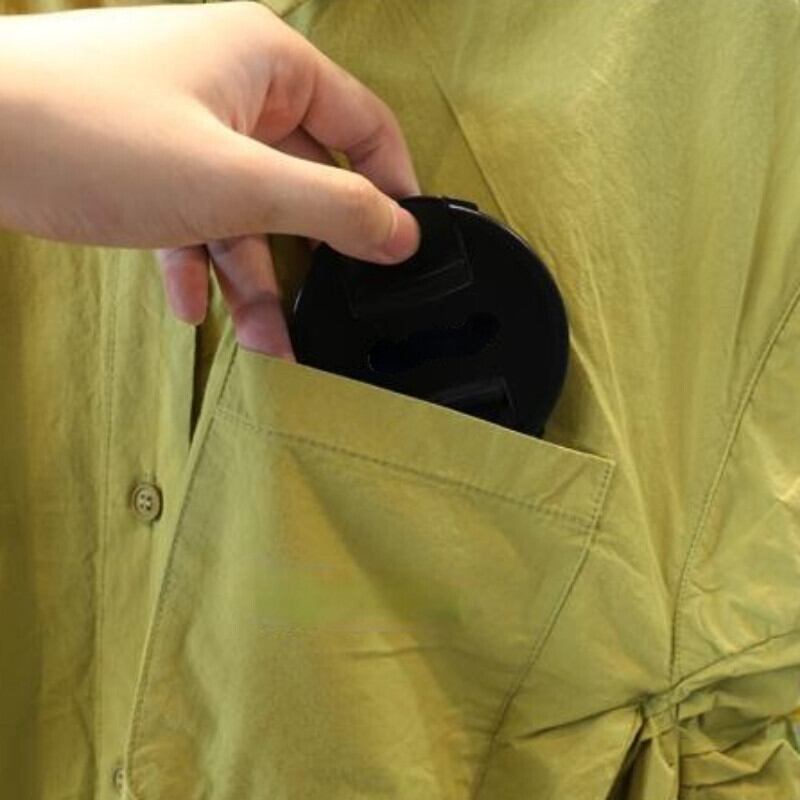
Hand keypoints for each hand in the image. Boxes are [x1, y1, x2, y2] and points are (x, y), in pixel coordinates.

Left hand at [0, 2, 420, 356]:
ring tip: (264, 343)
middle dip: (309, 258)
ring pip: (244, 210)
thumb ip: (331, 208)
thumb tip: (399, 233)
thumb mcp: (236, 183)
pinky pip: (191, 216)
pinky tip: (192, 307)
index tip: (403, 249)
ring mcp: (184, 123)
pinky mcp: (143, 159)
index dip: (392, 188)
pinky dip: (195, 264)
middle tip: (326, 316)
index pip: (364, 123)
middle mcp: (231, 86)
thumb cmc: (87, 135)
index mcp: (267, 64)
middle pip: (301, 179)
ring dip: (252, 278)